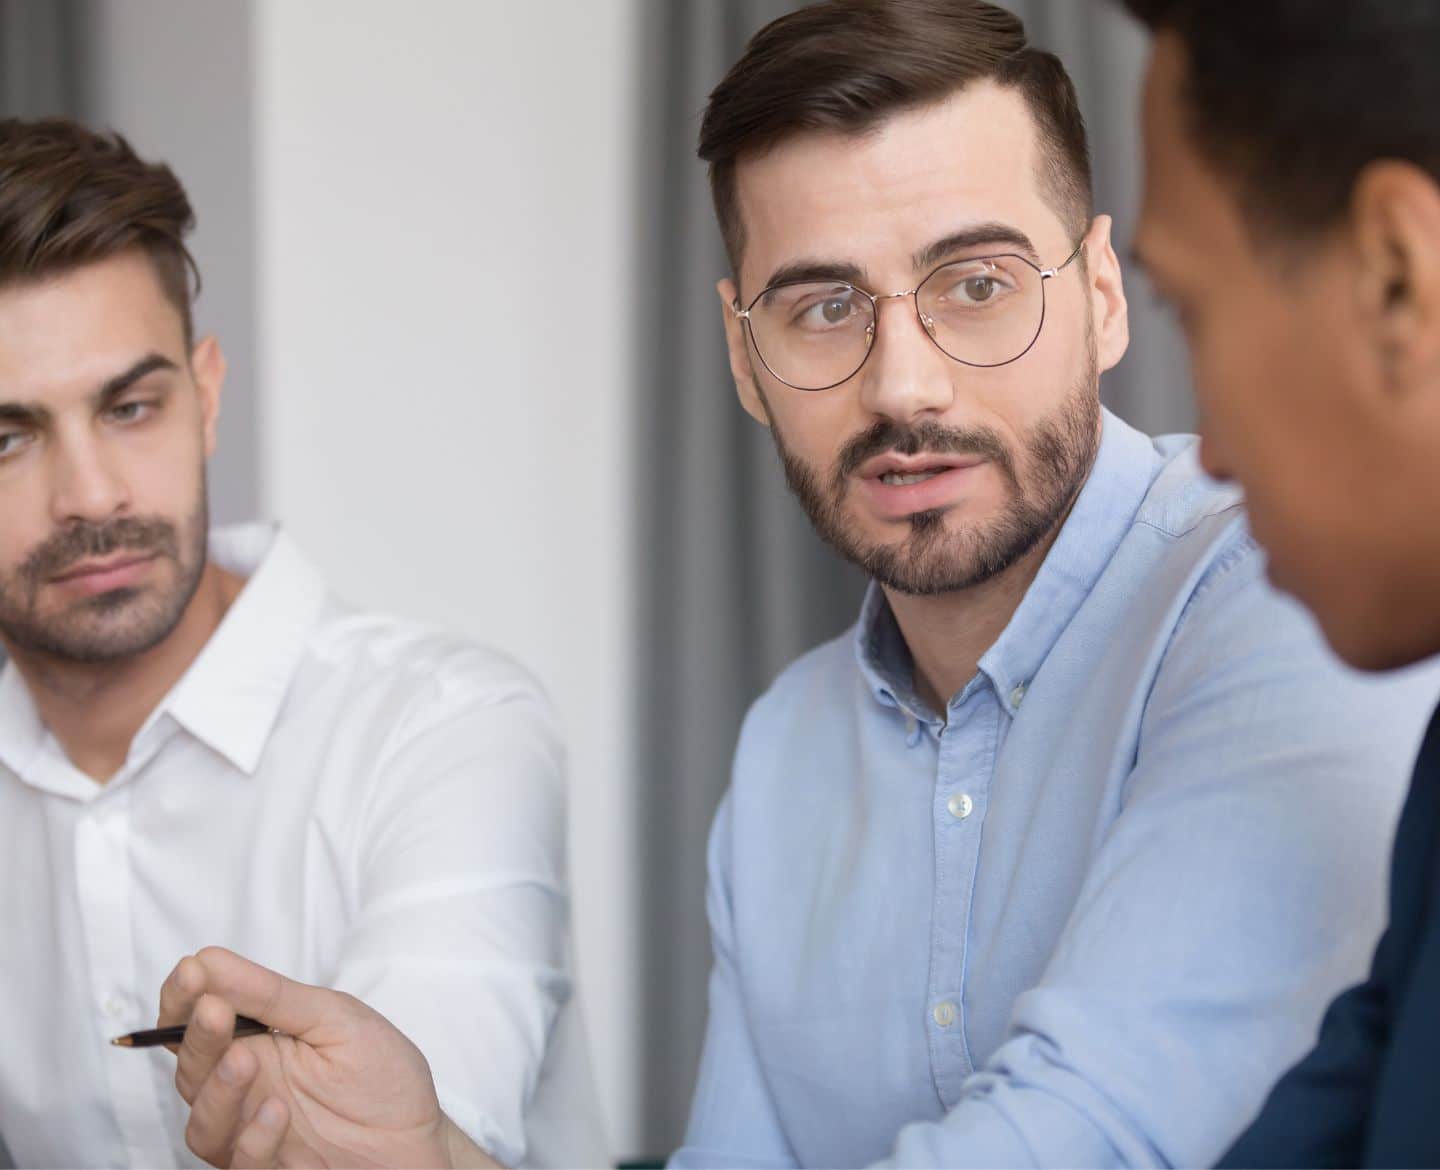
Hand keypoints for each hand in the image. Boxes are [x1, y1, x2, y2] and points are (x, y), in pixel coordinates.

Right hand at [158, 947, 496, 1167]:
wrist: (420, 1136)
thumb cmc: (381, 1072)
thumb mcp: (335, 1019)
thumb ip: (273, 995)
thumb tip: (210, 959)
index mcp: (258, 1041)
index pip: (199, 1020)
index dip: (184, 997)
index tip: (190, 970)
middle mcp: (246, 1087)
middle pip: (194, 1068)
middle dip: (198, 1037)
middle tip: (214, 1011)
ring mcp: (254, 1132)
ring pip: (204, 1123)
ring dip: (216, 1091)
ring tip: (244, 1061)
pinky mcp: (271, 1168)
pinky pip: (241, 1162)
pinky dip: (254, 1138)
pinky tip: (278, 1111)